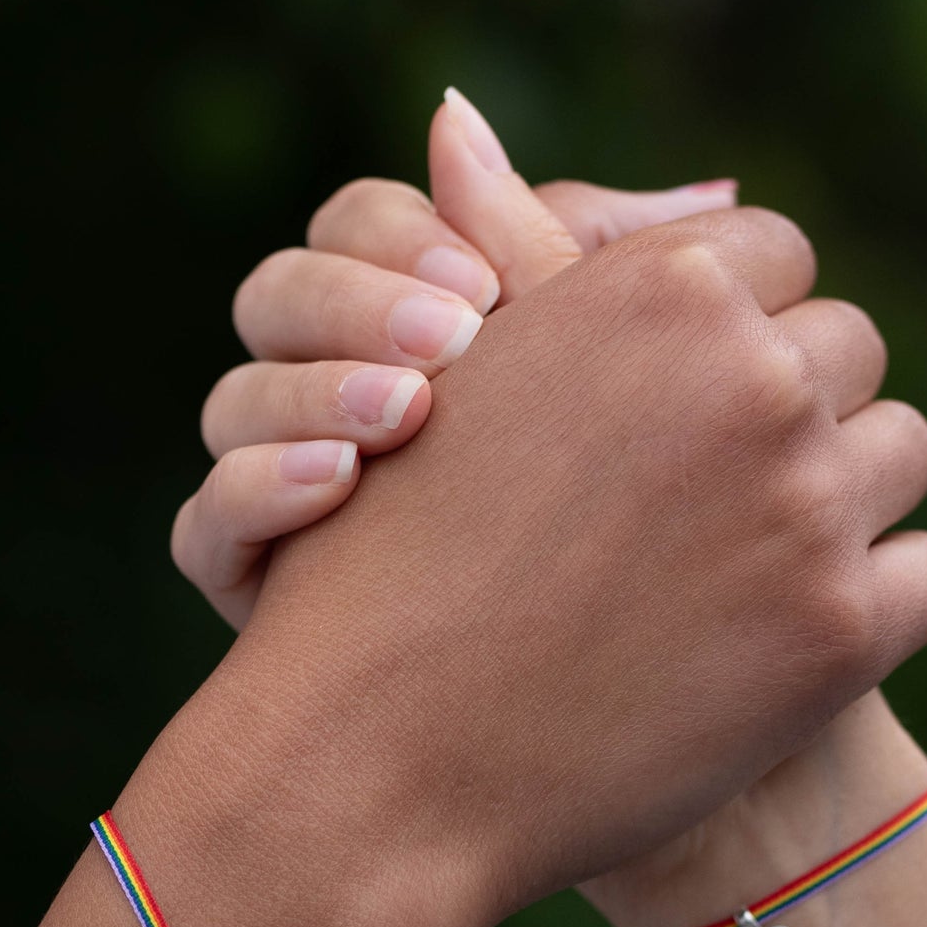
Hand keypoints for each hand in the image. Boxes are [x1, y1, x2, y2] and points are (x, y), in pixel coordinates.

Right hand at [172, 87, 738, 627]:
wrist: (579, 739)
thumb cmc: (633, 564)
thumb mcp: (643, 416)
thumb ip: (653, 309)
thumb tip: (721, 187)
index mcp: (406, 334)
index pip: (369, 226)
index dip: (412, 236)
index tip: (488, 286)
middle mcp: (330, 400)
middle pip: (283, 293)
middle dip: (360, 300)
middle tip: (455, 339)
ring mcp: (284, 492)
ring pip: (234, 399)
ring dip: (314, 390)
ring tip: (405, 410)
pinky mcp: (256, 584)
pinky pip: (204, 528)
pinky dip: (262, 493)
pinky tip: (338, 490)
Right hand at [177, 97, 926, 926]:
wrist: (387, 763)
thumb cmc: (394, 564)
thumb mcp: (450, 387)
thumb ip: (495, 240)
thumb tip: (458, 105)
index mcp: (654, 294)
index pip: (772, 252)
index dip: (732, 323)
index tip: (687, 392)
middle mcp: (748, 377)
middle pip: (847, 346)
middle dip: (792, 404)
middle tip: (716, 486)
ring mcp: (807, 505)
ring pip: (901, 452)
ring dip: (844, 495)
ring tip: (749, 557)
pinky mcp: (844, 632)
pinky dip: (875, 600)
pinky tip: (785, 632)